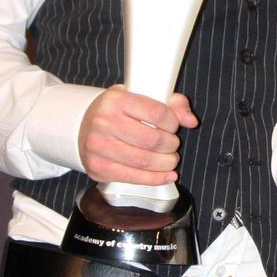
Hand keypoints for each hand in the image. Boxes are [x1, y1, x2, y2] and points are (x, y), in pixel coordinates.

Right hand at [78, 85, 197, 184]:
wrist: (85, 126)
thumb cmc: (119, 111)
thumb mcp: (143, 97)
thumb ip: (172, 104)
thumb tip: (191, 120)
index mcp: (116, 99)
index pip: (157, 113)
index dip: (173, 122)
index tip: (174, 126)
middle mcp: (103, 122)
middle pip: (152, 140)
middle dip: (171, 145)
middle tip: (173, 145)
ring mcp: (97, 146)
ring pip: (143, 161)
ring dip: (165, 164)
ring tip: (171, 160)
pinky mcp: (97, 167)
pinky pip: (132, 177)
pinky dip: (154, 179)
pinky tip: (166, 175)